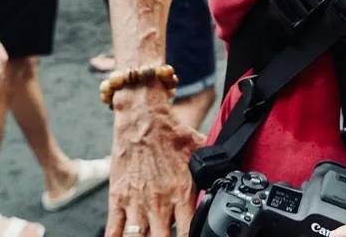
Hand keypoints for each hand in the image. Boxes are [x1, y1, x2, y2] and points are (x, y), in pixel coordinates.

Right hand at [106, 86, 205, 236]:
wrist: (142, 119)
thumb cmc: (170, 133)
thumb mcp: (199, 150)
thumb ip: (213, 166)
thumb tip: (230, 171)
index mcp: (181, 192)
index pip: (188, 232)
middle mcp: (159, 202)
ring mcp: (137, 202)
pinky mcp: (118, 198)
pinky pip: (115, 229)